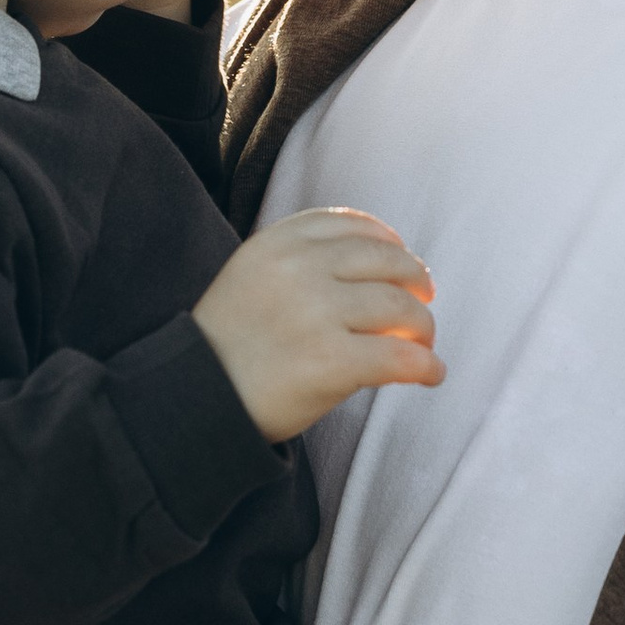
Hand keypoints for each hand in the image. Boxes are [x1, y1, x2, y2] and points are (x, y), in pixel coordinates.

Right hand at [195, 206, 440, 439]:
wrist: (193, 399)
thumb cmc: (229, 344)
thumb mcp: (253, 277)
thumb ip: (305, 263)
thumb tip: (389, 270)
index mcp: (277, 243)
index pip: (351, 225)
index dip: (388, 242)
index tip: (402, 259)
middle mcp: (299, 269)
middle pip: (388, 262)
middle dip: (416, 282)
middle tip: (424, 303)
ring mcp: (316, 314)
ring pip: (402, 308)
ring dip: (424, 327)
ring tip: (423, 344)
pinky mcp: (331, 362)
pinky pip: (401, 358)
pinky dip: (426, 367)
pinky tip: (431, 375)